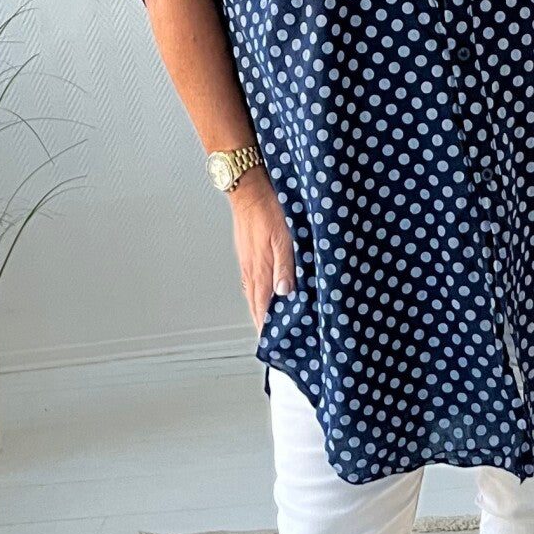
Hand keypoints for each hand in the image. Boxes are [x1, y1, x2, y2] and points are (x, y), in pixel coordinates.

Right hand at [230, 170, 295, 332]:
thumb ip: (286, 267)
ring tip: (268, 323)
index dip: (267, 328)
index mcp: (260, 270)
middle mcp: (251, 270)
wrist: (248, 188)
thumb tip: (285, 293)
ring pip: (254, 293)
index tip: (271, 345)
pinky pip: (252, 280)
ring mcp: (247, 262)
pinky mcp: (248, 253)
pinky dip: (258, 292)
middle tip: (271, 339)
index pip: (263, 309)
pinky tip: (264, 292)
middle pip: (256, 305)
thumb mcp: (285, 238)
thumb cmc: (268, 209)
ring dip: (261, 309)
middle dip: (264, 323)